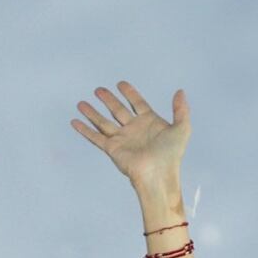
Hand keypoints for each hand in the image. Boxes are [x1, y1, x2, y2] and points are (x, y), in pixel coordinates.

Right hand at [70, 81, 190, 187]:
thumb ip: (181, 109)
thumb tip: (180, 92)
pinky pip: (95, 137)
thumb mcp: (182, 128)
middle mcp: (133, 129)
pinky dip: (84, 130)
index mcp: (149, 122)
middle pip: (117, 110)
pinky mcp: (112, 149)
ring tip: (81, 103)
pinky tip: (75, 121)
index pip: (137, 103)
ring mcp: (122, 139)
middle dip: (108, 99)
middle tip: (98, 90)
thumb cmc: (171, 155)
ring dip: (92, 112)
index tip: (120, 83)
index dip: (129, 93)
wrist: (158, 174)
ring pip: (103, 122)